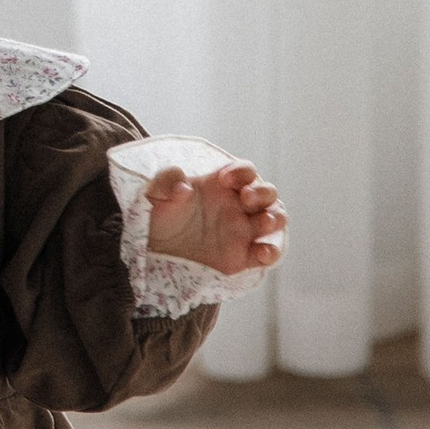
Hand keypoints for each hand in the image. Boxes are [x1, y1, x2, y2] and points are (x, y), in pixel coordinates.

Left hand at [145, 160, 286, 272]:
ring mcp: (244, 230)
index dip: (242, 172)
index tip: (224, 179)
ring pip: (275, 219)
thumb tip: (184, 188)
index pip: (246, 171)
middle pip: (267, 193)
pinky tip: (262, 253)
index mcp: (223, 185)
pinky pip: (267, 253)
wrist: (155, 246)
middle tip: (245, 198)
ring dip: (274, 218)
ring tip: (262, 222)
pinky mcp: (243, 256)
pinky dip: (271, 252)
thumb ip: (167, 180)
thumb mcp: (155, 192)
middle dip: (262, 192)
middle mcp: (238, 205)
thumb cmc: (158, 213)